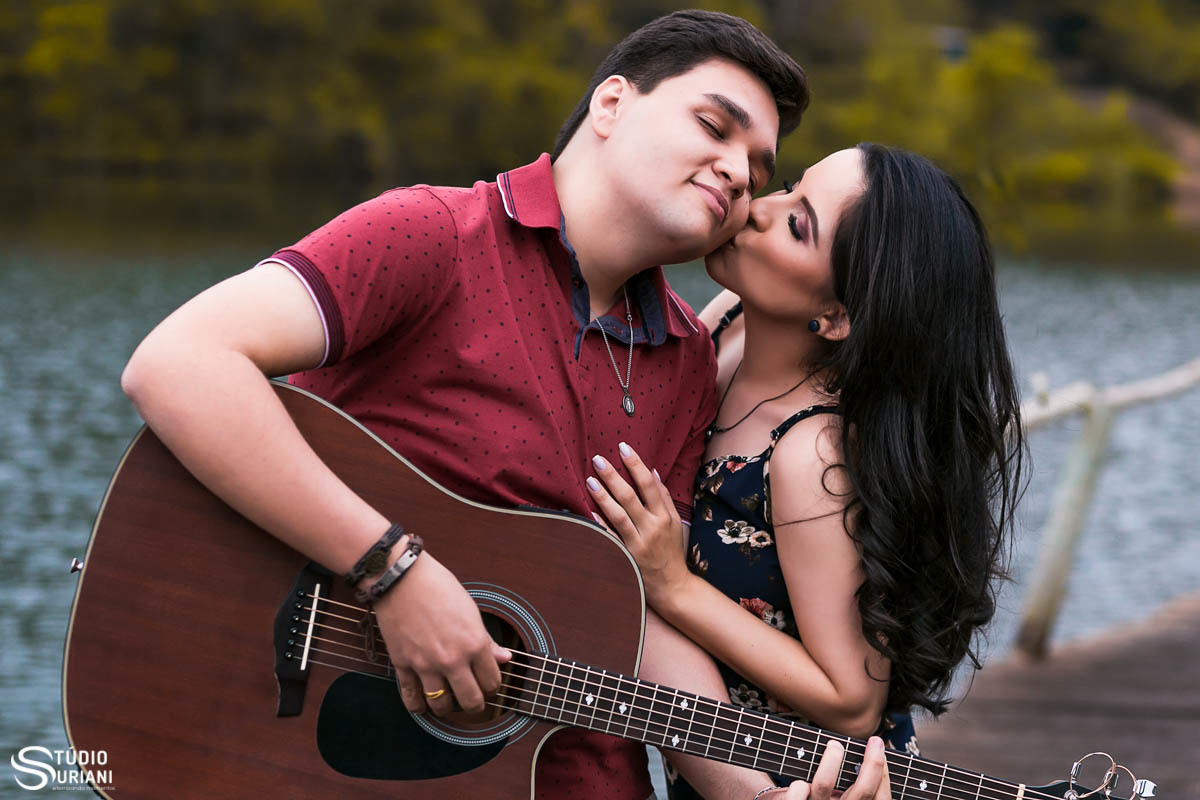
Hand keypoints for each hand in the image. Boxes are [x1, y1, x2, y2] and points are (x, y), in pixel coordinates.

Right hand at [372, 548, 510, 716]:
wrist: (400, 578)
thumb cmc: (438, 587)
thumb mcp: (470, 610)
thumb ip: (486, 639)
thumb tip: (505, 657)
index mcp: (474, 643)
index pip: (492, 682)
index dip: (493, 686)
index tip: (488, 684)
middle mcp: (452, 659)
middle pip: (471, 701)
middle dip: (475, 705)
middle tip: (472, 700)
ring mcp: (426, 665)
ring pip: (441, 706)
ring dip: (447, 708)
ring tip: (449, 702)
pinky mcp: (403, 665)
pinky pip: (411, 698)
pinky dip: (418, 707)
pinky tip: (422, 705)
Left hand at [586, 442, 689, 607]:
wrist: (673, 586)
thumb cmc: (672, 551)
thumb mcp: (675, 523)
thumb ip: (663, 497)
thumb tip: (653, 472)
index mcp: (664, 517)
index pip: (649, 485)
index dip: (636, 465)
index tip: (623, 447)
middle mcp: (651, 528)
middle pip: (630, 497)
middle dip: (614, 476)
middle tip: (598, 459)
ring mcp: (638, 543)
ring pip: (619, 515)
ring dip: (603, 496)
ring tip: (590, 480)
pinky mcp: (627, 557)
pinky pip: (611, 538)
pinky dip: (600, 524)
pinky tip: (589, 510)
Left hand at [773, 737, 890, 799]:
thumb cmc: (817, 799)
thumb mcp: (840, 797)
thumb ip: (853, 786)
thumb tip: (873, 755)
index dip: (884, 778)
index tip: (882, 751)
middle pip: (862, 792)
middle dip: (872, 764)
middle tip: (875, 740)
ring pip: (824, 785)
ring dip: (830, 761)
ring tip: (834, 745)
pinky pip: (797, 793)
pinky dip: (798, 784)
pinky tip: (800, 781)